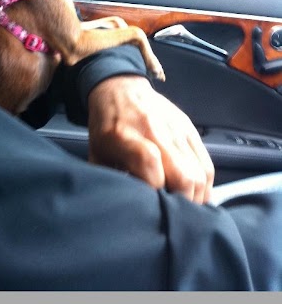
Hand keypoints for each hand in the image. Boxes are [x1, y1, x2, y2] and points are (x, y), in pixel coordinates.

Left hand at [87, 75, 214, 203]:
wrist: (120, 87)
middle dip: (181, 203)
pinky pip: (207, 164)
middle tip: (172, 215)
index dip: (154, 195)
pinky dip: (205, 185)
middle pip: (184, 176)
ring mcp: (176, 129)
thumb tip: (125, 210)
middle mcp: (154, 131)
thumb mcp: (96, 154)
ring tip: (184, 208)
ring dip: (196, 197)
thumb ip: (110, 181)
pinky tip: (195, 195)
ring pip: (200, 173)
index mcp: (124, 137)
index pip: (151, 169)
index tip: (151, 210)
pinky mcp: (190, 129)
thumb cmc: (106, 127)